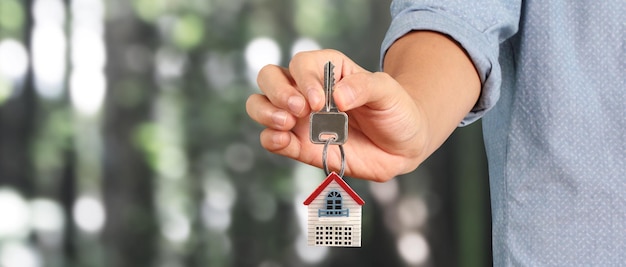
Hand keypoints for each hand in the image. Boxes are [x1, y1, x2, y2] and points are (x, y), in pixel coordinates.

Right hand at [246, 49, 426, 181]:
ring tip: (287, 123)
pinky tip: (283, 140)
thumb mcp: (388, 91)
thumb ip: (364, 86)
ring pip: (260, 106)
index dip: (304, 80)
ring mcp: (299, 119)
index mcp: (326, 70)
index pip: (301, 64)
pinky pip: (271, 140)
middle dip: (277, 92)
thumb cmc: (396, 110)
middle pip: (269, 78)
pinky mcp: (299, 146)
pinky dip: (270, 139)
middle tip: (299, 109)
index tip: (320, 101)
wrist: (403, 146)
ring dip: (266, 112)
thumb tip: (337, 96)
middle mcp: (306, 91)